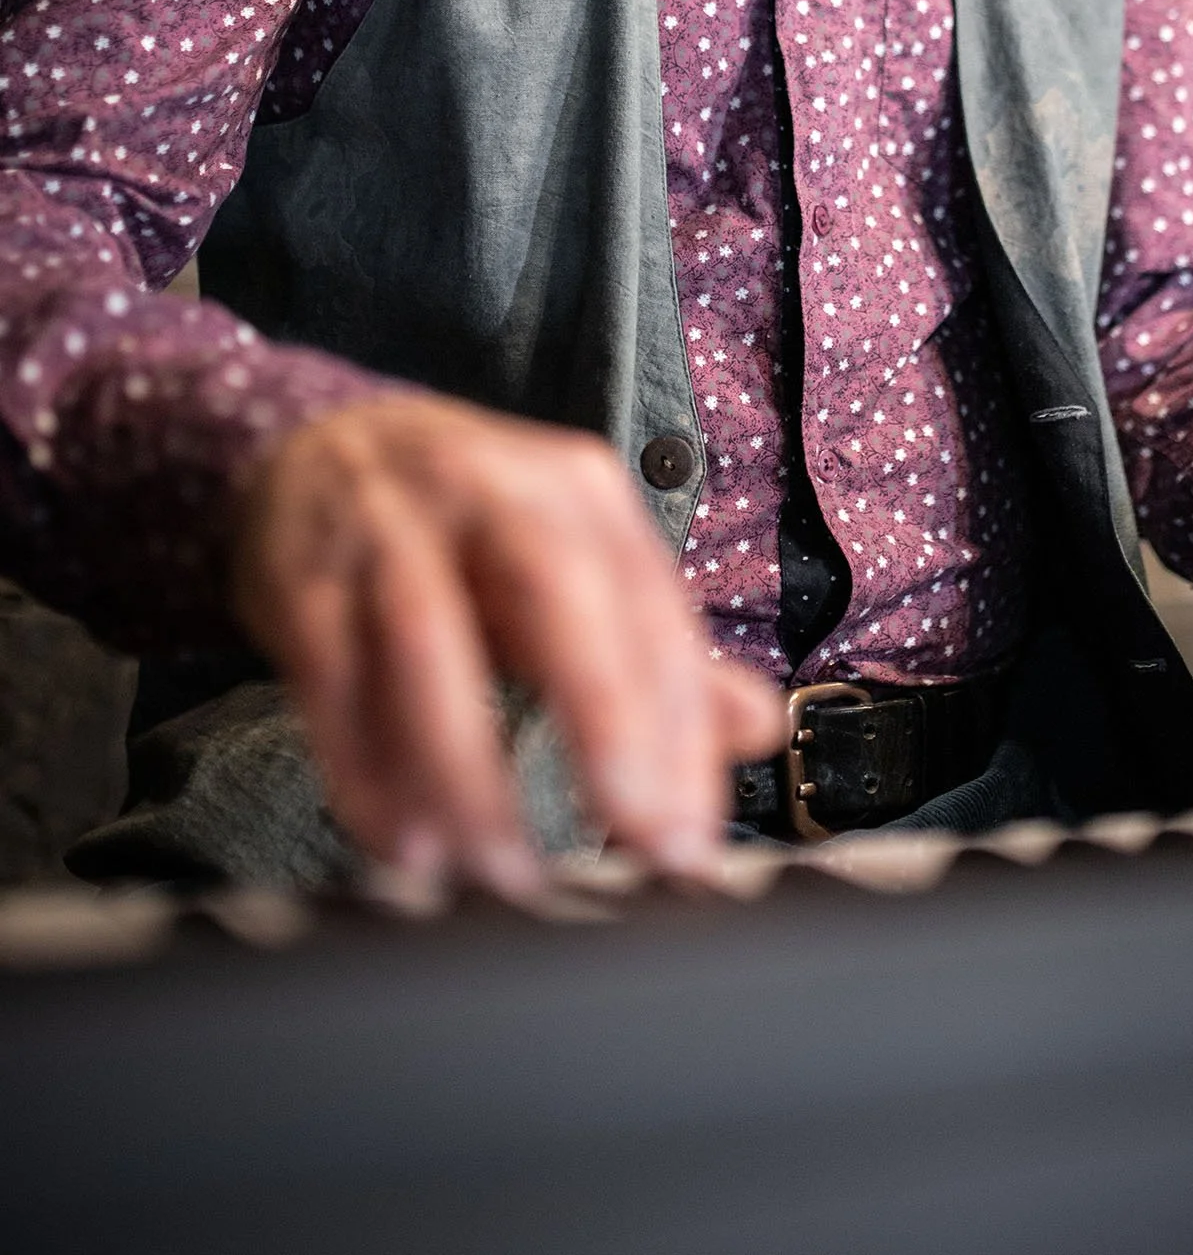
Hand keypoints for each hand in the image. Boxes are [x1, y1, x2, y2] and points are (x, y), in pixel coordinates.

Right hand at [232, 392, 784, 893]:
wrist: (312, 451)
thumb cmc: (466, 529)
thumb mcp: (570, 565)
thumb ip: (659, 650)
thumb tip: (759, 728)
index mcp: (573, 487)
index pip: (648, 601)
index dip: (679, 723)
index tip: (690, 834)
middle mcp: (486, 486)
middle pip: (553, 591)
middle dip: (602, 717)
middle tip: (634, 837)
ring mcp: (385, 527)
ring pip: (428, 642)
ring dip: (467, 773)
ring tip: (499, 873)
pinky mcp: (301, 579)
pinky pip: (335, 682)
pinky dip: (368, 773)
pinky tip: (407, 846)